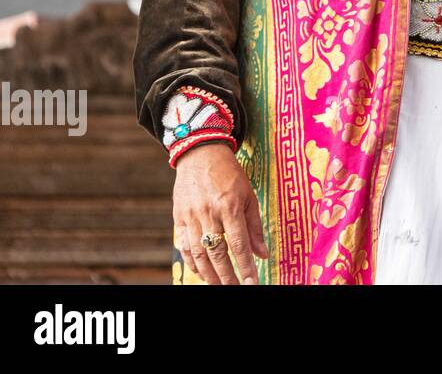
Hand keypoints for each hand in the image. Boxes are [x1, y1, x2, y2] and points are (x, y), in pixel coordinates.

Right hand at [173, 142, 266, 284]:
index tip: (251, 282)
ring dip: (208, 274)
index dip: (245, 266)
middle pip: (217, 253)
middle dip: (226, 276)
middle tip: (234, 288)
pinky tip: (200, 271)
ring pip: (198, 253)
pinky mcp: (179, 217)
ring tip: (218, 285)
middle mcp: (209, 213)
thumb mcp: (248, 195)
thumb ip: (254, 226)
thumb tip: (262, 254)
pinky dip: (192, 261)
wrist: (201, 153)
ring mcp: (191, 216)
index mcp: (229, 206)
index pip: (239, 244)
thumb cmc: (230, 174)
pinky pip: (184, 245)